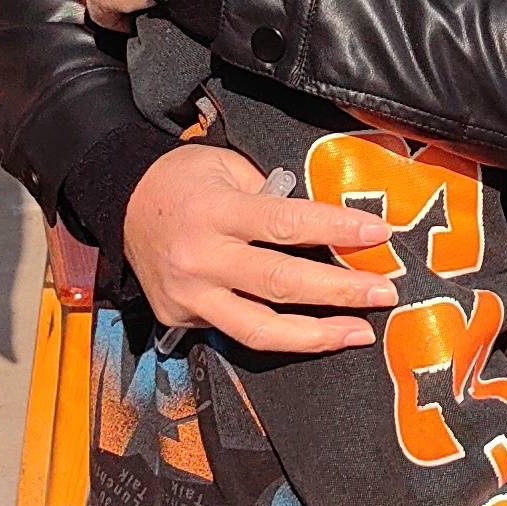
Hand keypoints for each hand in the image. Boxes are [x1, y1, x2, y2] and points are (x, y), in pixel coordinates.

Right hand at [122, 145, 397, 353]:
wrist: (121, 201)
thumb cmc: (186, 179)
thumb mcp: (229, 167)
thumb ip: (273, 196)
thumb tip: (330, 224)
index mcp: (216, 210)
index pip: (286, 223)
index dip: (337, 229)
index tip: (379, 233)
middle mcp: (200, 257)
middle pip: (280, 282)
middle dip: (340, 290)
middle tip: (385, 292)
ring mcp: (188, 294)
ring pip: (260, 328)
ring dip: (317, 335)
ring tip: (360, 332)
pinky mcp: (180, 318)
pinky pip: (237, 334)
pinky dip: (280, 338)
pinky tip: (314, 337)